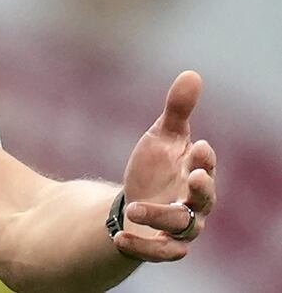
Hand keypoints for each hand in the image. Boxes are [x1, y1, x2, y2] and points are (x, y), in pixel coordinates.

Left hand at [115, 70, 216, 261]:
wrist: (138, 200)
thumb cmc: (158, 166)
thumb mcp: (162, 136)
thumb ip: (177, 109)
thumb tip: (192, 73)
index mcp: (195, 172)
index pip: (207, 165)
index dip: (206, 158)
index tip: (200, 146)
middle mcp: (194, 202)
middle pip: (206, 200)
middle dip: (203, 190)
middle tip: (195, 177)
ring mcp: (180, 227)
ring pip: (183, 229)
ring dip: (160, 218)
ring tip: (134, 208)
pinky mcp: (162, 246)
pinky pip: (160, 253)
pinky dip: (142, 247)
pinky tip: (119, 237)